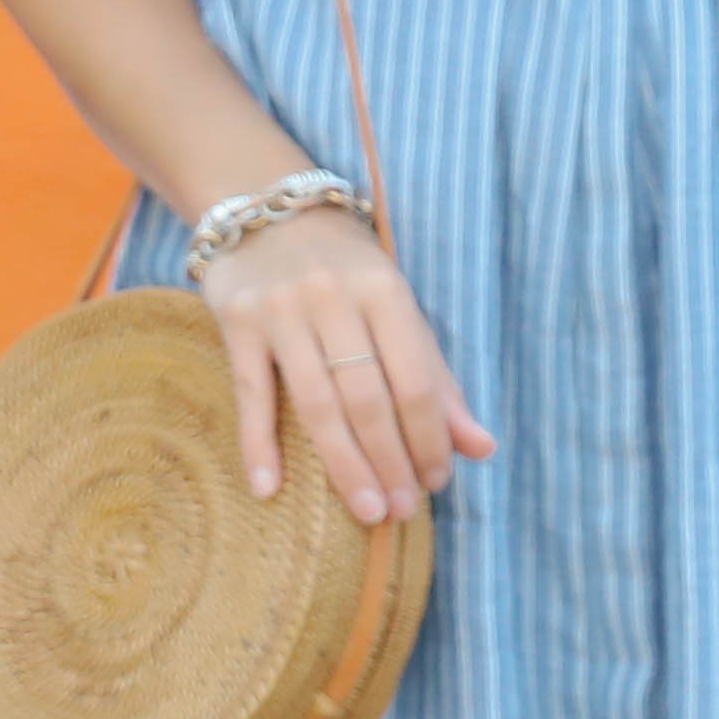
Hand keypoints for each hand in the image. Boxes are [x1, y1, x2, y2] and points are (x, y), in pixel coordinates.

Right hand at [193, 207, 486, 527]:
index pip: (415, 379)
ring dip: (344, 465)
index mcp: (385, 290)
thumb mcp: (397, 308)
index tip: (435, 483)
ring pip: (317, 402)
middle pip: (368, 397)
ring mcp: (282, 309)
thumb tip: (481, 448)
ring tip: (367, 510)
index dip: (429, 437)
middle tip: (400, 511)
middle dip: (390, 461)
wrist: (265, 207)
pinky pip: (251, 392)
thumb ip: (436, 378)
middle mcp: (334, 297)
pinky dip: (259, 443)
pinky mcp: (237, 319)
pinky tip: (269, 488)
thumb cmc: (344, 268)